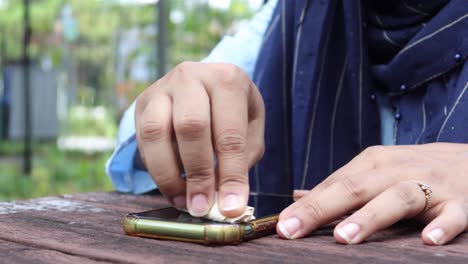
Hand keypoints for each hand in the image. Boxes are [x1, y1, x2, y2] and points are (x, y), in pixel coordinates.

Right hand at [135, 62, 264, 217]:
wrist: (203, 85)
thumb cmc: (232, 111)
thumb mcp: (250, 127)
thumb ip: (242, 158)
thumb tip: (225, 199)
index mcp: (228, 79)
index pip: (230, 133)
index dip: (231, 174)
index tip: (231, 208)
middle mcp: (192, 76)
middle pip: (190, 127)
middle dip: (197, 174)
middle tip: (202, 207)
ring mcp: (163, 87)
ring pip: (156, 132)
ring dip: (169, 174)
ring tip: (183, 201)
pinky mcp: (143, 102)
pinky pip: (142, 139)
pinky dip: (156, 169)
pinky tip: (171, 187)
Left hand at [278, 143, 467, 244]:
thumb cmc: (414, 171)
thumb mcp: (376, 171)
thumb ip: (339, 185)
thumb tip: (296, 196)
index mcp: (374, 162)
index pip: (334, 184)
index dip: (306, 205)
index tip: (280, 225)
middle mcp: (397, 169)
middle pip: (354, 187)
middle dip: (320, 209)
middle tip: (291, 229)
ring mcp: (430, 185)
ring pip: (397, 197)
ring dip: (370, 217)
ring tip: (344, 237)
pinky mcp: (462, 203)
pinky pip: (452, 215)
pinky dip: (442, 226)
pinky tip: (429, 241)